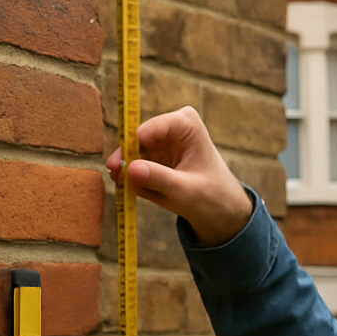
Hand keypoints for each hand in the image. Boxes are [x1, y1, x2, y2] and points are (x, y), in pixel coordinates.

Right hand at [106, 106, 252, 246]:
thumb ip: (158, 179)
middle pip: (137, 140)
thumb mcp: (185, 191)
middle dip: (127, 160)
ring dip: (130, 174)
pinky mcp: (154, 159)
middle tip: (115, 175)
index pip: (151, 128)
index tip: (120, 163)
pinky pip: (135, 168)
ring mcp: (160, 144)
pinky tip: (142, 193)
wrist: (222, 212)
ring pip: (133, 155)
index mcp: (185, 124)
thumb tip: (129, 169)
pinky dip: (136, 182)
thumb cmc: (212, 197)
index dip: (134, 144)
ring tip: (128, 189)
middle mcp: (171, 128)